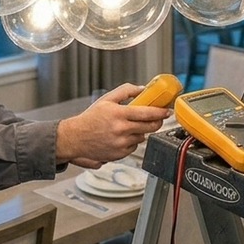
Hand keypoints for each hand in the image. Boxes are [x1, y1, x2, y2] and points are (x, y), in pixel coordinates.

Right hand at [55, 83, 169, 164]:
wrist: (76, 138)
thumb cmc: (90, 118)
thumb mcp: (107, 99)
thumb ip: (125, 91)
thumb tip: (142, 89)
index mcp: (119, 114)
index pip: (146, 113)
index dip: (160, 112)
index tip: (167, 110)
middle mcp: (121, 129)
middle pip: (149, 126)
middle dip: (157, 121)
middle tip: (158, 118)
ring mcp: (121, 143)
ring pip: (142, 136)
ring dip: (141, 131)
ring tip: (130, 126)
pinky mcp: (119, 154)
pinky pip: (134, 146)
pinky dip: (132, 141)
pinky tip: (123, 136)